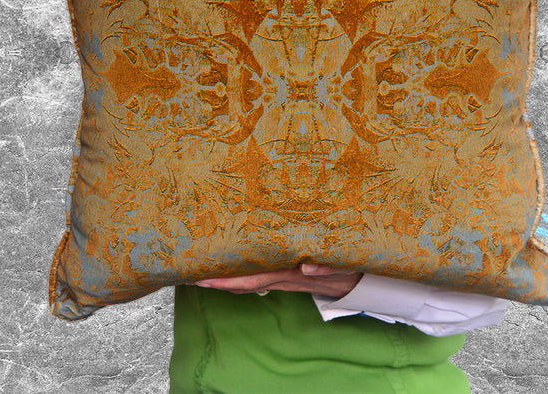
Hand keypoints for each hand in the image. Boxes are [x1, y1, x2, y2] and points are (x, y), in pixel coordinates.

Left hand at [191, 263, 361, 298]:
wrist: (357, 283)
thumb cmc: (346, 269)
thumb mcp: (340, 266)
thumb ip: (326, 265)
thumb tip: (307, 265)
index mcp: (290, 274)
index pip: (252, 279)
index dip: (227, 280)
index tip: (203, 277)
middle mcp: (282, 277)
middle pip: (244, 282)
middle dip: (218, 280)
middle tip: (190, 273)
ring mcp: (284, 277)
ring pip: (251, 280)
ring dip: (228, 277)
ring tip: (204, 267)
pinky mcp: (288, 273)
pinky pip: (261, 275)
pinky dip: (244, 272)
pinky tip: (231, 266)